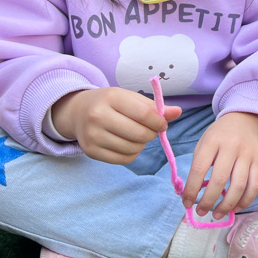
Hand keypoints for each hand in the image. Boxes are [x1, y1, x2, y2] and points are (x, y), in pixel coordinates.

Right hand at [50, 87, 180, 163]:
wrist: (78, 112)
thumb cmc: (111, 103)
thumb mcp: (131, 98)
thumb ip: (154, 107)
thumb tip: (178, 112)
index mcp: (111, 97)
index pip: (144, 114)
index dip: (159, 122)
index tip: (163, 124)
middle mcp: (98, 116)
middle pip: (139, 134)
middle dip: (151, 134)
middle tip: (150, 130)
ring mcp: (92, 135)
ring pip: (132, 149)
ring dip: (142, 145)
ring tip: (137, 136)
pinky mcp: (90, 151)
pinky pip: (123, 160)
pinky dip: (132, 154)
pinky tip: (128, 144)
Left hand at [184, 112, 257, 219]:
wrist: (245, 119)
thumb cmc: (219, 135)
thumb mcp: (204, 142)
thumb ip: (198, 164)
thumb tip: (192, 193)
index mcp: (212, 141)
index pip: (199, 168)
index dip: (191, 189)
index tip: (186, 203)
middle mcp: (231, 147)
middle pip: (220, 179)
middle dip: (208, 200)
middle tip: (201, 212)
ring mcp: (247, 155)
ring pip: (239, 185)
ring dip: (227, 205)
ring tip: (217, 215)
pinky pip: (254, 185)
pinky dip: (246, 200)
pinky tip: (236, 208)